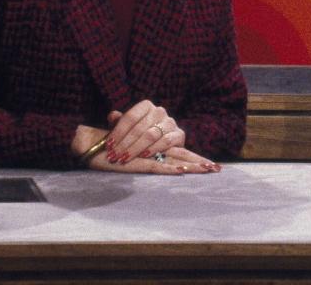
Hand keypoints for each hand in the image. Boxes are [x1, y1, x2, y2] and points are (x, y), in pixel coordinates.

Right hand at [71, 123, 220, 174]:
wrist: (93, 145)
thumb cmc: (115, 145)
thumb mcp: (135, 150)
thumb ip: (151, 152)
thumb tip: (176, 164)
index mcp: (156, 141)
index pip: (180, 150)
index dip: (196, 158)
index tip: (213, 165)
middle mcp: (154, 143)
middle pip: (182, 153)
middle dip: (199, 162)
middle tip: (217, 169)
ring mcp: (145, 152)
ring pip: (173, 158)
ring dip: (190, 165)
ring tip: (206, 170)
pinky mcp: (137, 161)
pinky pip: (156, 166)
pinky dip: (169, 169)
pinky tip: (182, 170)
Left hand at [106, 100, 183, 163]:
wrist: (164, 143)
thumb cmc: (141, 134)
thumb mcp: (129, 127)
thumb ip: (119, 121)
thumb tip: (112, 116)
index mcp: (146, 106)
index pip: (130, 117)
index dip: (118, 132)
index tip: (108, 145)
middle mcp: (159, 111)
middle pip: (139, 128)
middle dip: (124, 144)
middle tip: (114, 156)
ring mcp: (170, 122)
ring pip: (151, 135)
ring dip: (136, 149)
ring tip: (125, 158)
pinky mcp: (179, 134)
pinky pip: (165, 142)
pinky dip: (154, 149)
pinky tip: (144, 156)